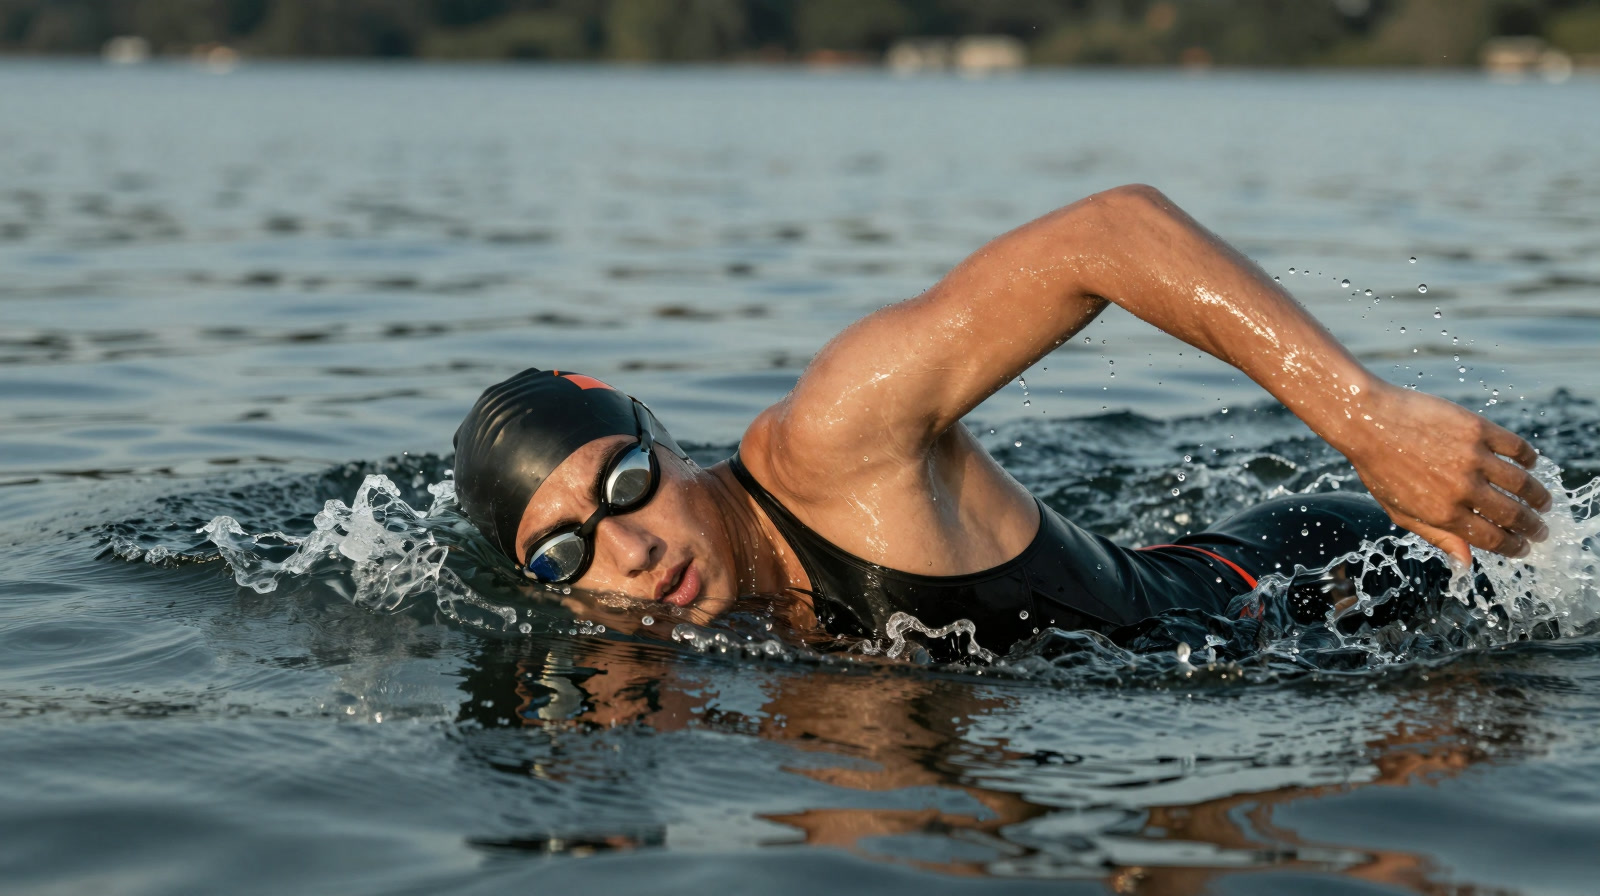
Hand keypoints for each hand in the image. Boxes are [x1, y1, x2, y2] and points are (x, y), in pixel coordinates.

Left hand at [1330, 382, 1551, 566]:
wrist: (1367, 420)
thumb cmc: (1379, 468)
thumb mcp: (1400, 512)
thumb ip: (1436, 537)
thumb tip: (1466, 563)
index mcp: (1443, 514)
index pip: (1493, 539)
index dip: (1514, 547)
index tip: (1524, 548)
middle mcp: (1462, 489)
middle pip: (1514, 515)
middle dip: (1534, 527)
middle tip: (1542, 530)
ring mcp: (1472, 458)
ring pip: (1523, 483)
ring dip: (1539, 497)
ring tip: (1544, 502)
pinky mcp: (1478, 429)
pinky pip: (1517, 447)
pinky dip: (1529, 458)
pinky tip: (1529, 464)